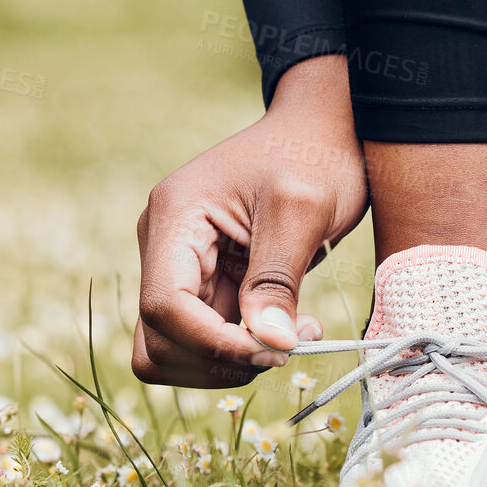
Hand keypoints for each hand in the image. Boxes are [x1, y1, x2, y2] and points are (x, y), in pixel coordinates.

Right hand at [132, 55, 366, 387]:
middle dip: (219, 356)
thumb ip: (278, 277)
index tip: (273, 351)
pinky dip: (245, 345)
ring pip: (179, 347)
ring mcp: (183, 264)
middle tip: (287, 345)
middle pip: (159, 338)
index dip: (211, 342)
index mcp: (175, 216)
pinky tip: (291, 326)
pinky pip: (209, 334)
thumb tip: (267, 345)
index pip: (163, 305)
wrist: (326, 129)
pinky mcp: (209, 279)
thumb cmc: (316, 153)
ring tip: (295, 333)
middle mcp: (165, 243)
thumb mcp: (304, 209)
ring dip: (233, 357)